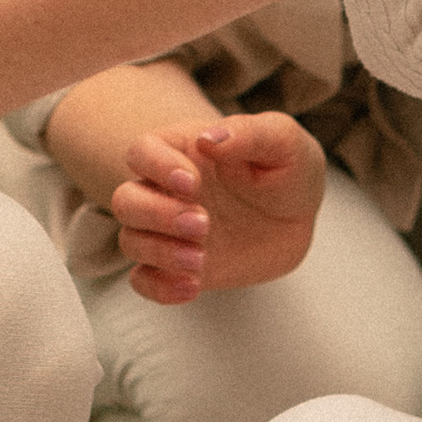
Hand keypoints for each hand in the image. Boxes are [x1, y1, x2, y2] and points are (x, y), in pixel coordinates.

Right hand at [113, 111, 327, 302]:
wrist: (296, 215)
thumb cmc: (284, 167)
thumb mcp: (282, 140)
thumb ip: (249, 133)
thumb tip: (208, 139)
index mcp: (180, 150)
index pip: (142, 151)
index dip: (158, 167)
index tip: (194, 183)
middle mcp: (164, 190)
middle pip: (126, 200)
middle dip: (157, 215)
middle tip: (204, 224)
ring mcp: (167, 231)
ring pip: (130, 240)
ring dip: (159, 252)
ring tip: (200, 259)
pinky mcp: (177, 265)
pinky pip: (143, 280)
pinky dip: (158, 287)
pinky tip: (192, 287)